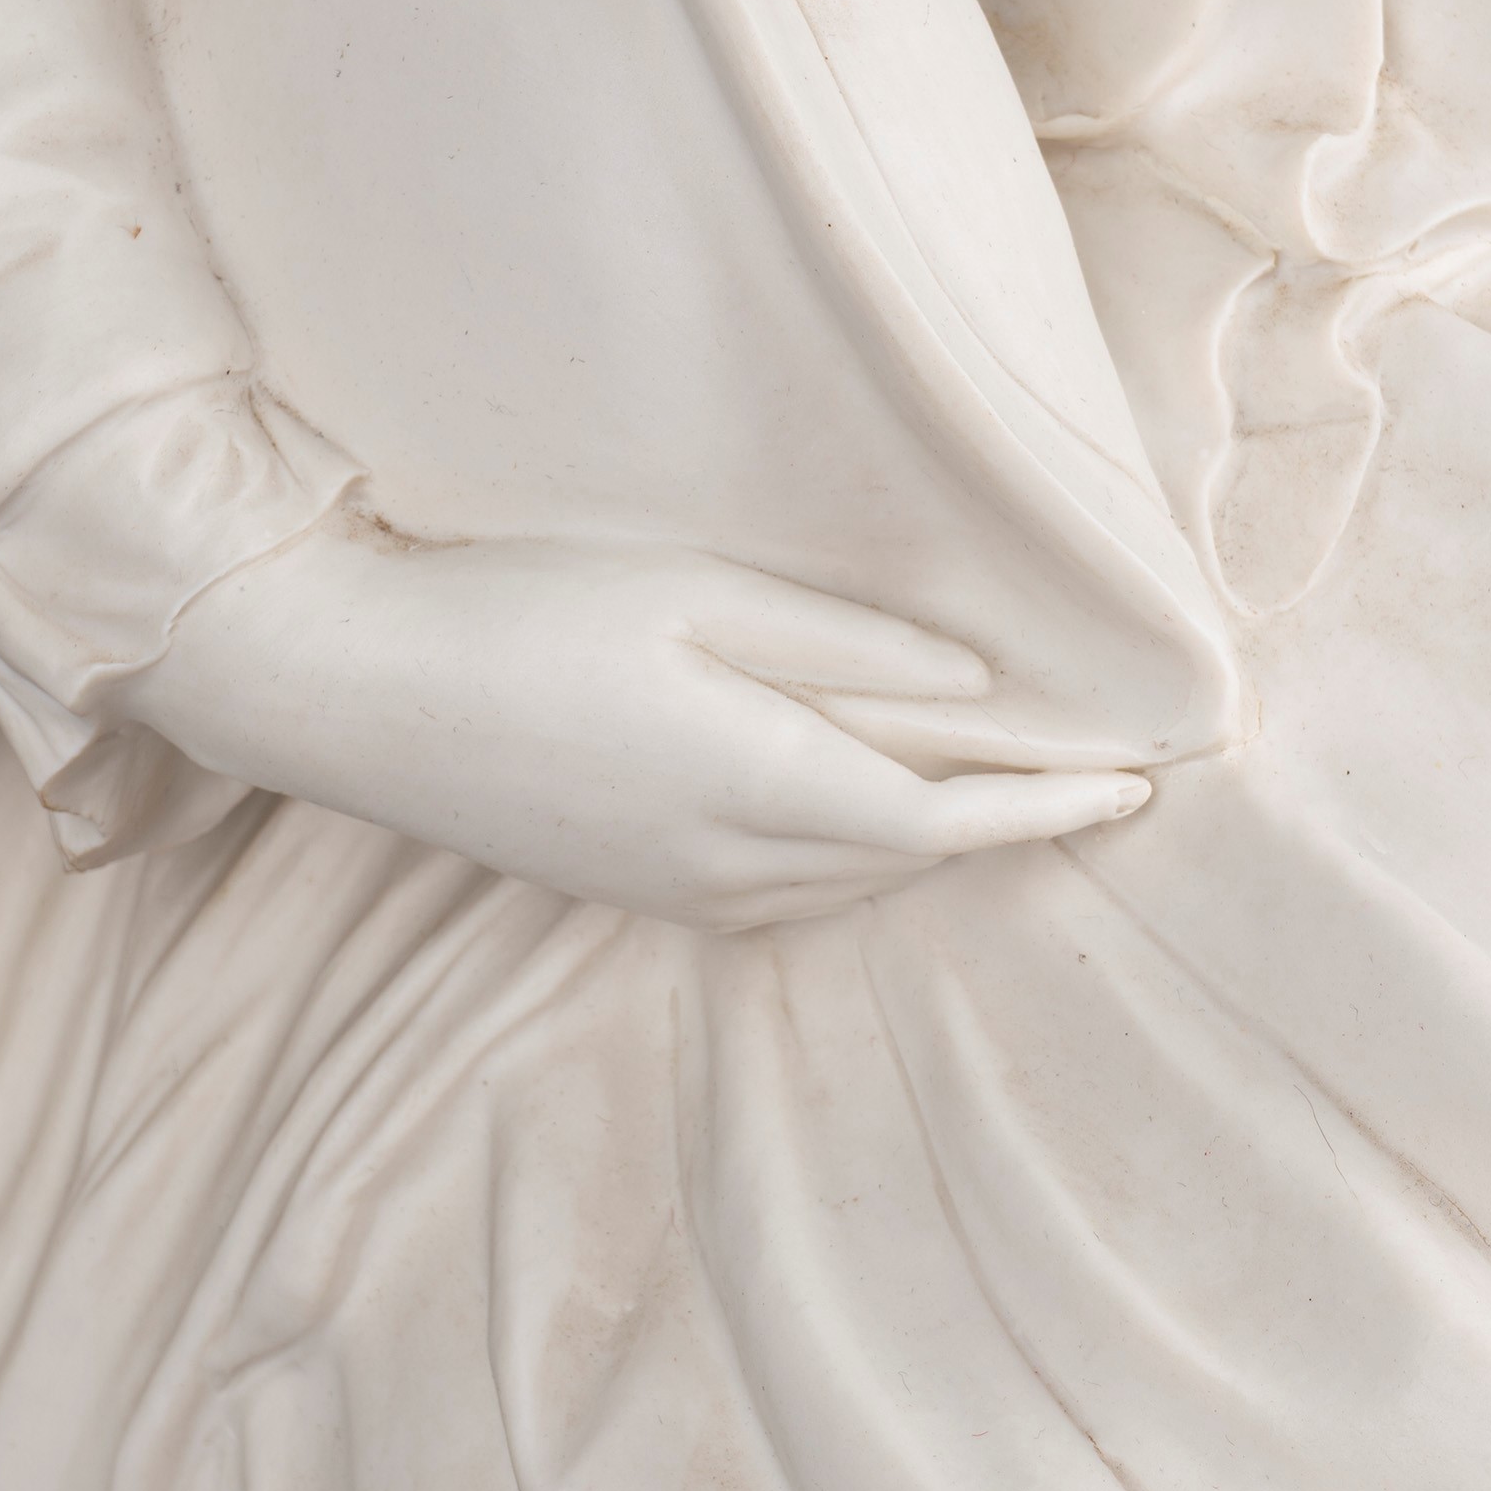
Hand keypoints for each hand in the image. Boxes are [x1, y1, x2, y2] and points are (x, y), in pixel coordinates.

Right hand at [119, 526, 1148, 930]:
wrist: (351, 692)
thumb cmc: (519, 613)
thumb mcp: (692, 593)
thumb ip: (840, 643)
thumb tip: (972, 679)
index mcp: (758, 787)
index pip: (950, 818)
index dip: (1051, 807)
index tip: (1138, 785)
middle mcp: (729, 870)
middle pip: (910, 858)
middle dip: (1006, 824)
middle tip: (1090, 773)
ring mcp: (674, 896)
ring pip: (848, 883)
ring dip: (928, 842)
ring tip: (999, 787)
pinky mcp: (630, 895)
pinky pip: (783, 894)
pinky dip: (850, 855)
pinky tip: (860, 805)